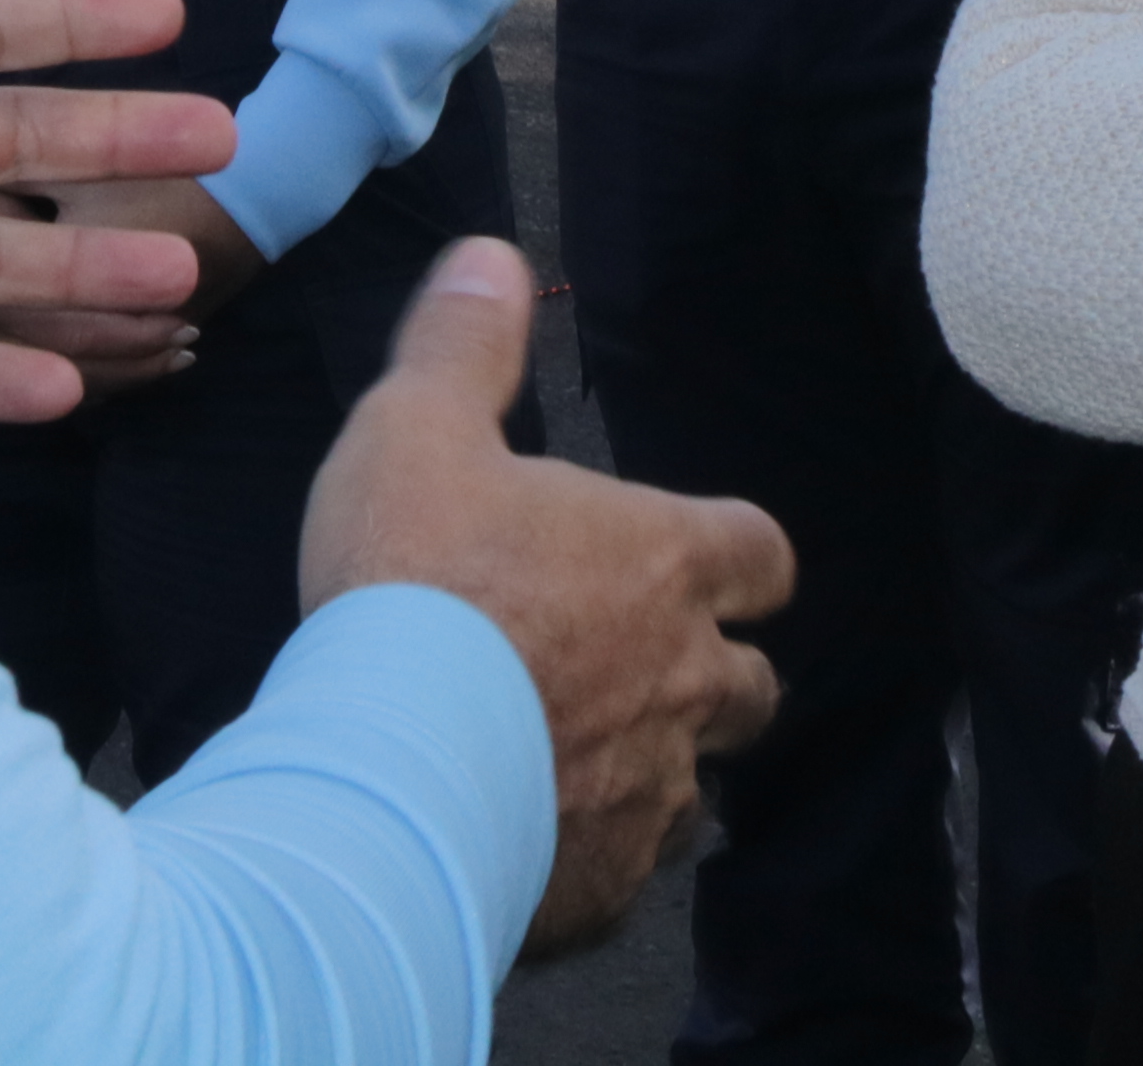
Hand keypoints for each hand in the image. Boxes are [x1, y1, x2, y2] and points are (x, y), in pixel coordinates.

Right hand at [301, 240, 794, 961]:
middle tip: (641, 664)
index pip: (762, 552)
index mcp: (663, 566)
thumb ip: (462, 344)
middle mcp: (683, 682)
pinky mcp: (603, 884)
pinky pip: (620, 870)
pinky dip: (589, 852)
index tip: (709, 559)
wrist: (380, 769)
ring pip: (691, 787)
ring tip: (577, 756)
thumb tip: (491, 257)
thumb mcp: (417, 430)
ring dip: (652, 768)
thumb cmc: (410, 587)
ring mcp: (650, 792)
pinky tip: (529, 838)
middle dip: (716, 674)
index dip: (739, 555)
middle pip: (752, 685)